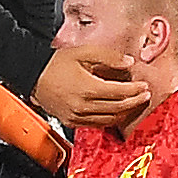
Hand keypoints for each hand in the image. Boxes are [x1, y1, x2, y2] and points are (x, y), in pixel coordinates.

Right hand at [32, 47, 149, 128]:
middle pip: (118, 108)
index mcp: (87, 88)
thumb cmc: (55, 63)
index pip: (120, 92)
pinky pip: (96, 125)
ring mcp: (76, 116)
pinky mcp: (71, 122)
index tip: (144, 86)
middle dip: (134, 101)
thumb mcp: (82, 52)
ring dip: (124, 112)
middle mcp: (82, 106)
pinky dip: (109, 119)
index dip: (135, 90)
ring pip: (109, 119)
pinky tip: (115, 112)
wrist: (32, 75)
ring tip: (133, 104)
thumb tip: (129, 62)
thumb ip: (108, 56)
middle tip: (144, 95)